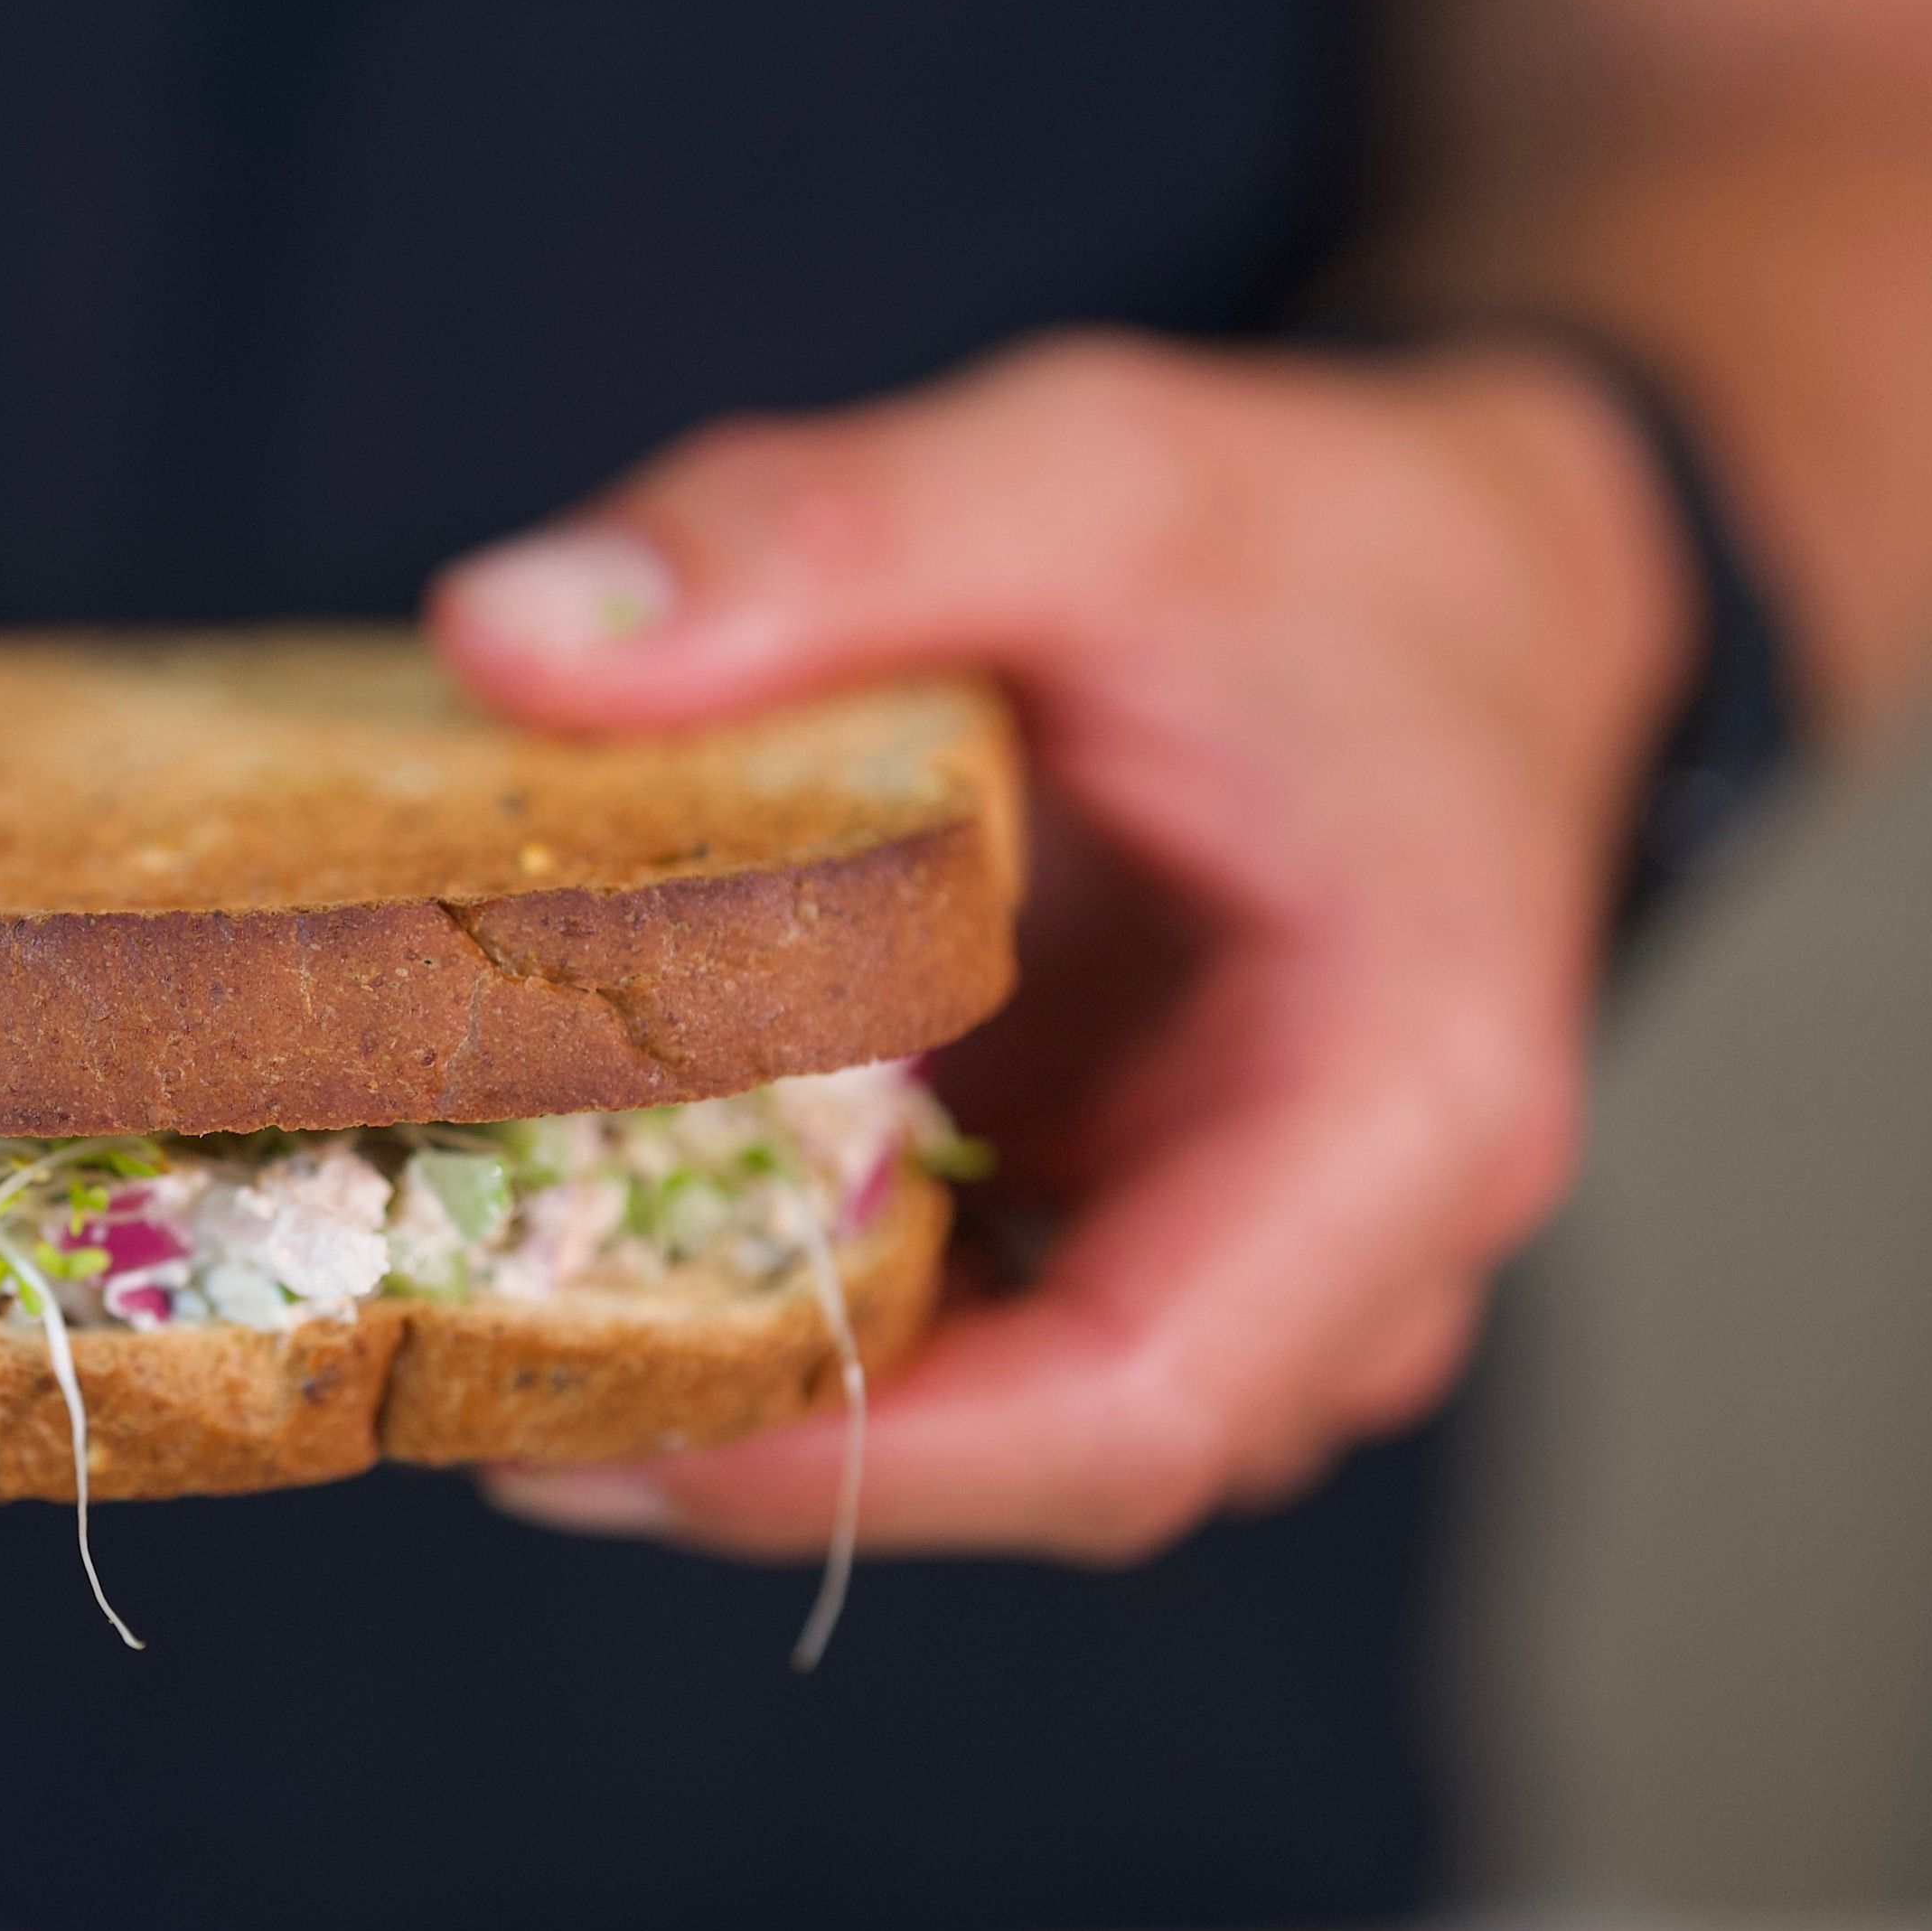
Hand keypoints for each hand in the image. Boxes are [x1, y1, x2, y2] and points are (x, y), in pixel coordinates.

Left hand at [432, 332, 1686, 1563]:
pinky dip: (790, 1300)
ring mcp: (1248, 1267)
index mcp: (1402, 1106)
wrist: (1472, 579)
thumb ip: (820, 532)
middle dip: (754, 1440)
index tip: (608, 1426)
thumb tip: (503, 632)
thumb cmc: (1322, 537)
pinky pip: (969, 1331)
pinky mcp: (1137, 1231)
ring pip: (989, 1424)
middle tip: (459, 1355)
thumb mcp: (1090, 465)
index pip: (1137, 1407)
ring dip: (753, 1389)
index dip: (864, 1465)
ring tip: (480, 1309)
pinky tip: (592, 1227)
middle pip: (1038, 1458)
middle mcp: (1353, 1251)